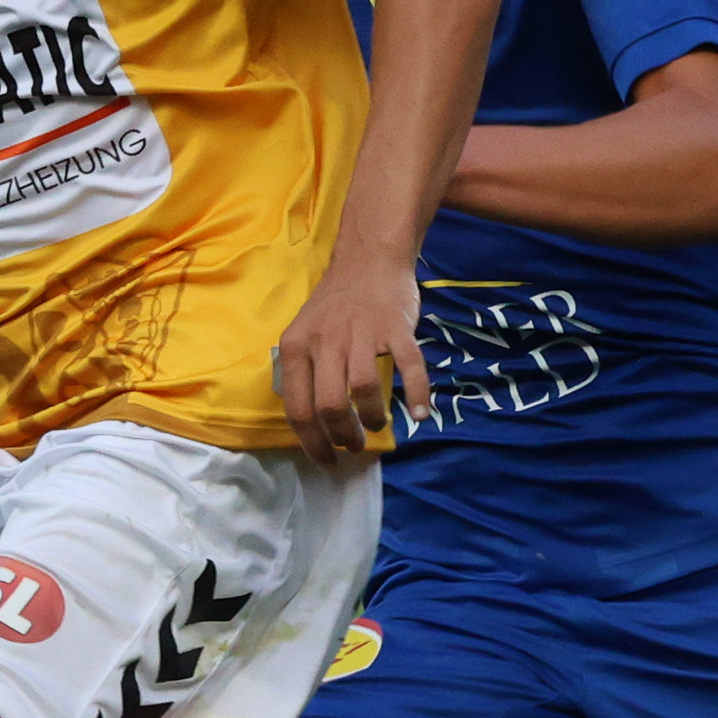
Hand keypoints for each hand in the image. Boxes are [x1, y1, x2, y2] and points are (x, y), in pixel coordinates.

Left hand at [273, 255, 429, 467]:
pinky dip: (417, 394)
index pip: (298, 407)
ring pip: (363, 389)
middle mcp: (325, 341)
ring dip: (371, 418)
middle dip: (342, 436)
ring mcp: (362, 333)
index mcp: (297, 346)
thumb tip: (311, 422)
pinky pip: (409, 366)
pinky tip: (420, 414)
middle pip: (329, 406)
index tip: (327, 459)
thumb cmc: (338, 303)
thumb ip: (304, 371)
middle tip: (354, 445)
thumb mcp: (305, 332)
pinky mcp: (396, 327)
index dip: (312, 442)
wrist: (369, 258)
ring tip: (376, 424)